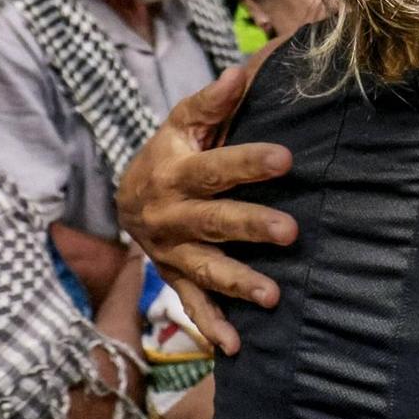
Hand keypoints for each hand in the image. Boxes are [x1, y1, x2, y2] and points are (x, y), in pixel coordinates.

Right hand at [116, 57, 295, 353]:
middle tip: (291, 231)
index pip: (216, 167)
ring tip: (274, 296)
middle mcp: (170, 216)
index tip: (287, 158)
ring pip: (206, 269)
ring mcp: (172, 252)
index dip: (249, 162)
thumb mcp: (183, 125)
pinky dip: (211, 326)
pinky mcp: (175, 277)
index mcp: (174, 173)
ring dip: (239, 282)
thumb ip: (212, 103)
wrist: (126, 198)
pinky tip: (235, 346)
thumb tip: (241, 72)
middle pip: (215, 222)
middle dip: (252, 226)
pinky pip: (192, 305)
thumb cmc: (170, 153)